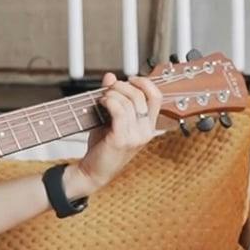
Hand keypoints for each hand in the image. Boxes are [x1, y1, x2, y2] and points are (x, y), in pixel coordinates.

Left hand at [71, 72, 161, 195]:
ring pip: (129, 102)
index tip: (129, 80)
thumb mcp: (110, 119)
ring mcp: (136, 137)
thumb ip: (113, 98)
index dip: (145, 83)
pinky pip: (119, 111)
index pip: (156, 97)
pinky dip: (109, 101)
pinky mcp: (122, 140)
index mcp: (148, 127)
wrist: (92, 172)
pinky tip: (102, 102)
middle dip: (123, 86)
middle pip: (141, 96)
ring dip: (113, 93)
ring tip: (103, 97)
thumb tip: (110, 77)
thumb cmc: (102, 147)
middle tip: (109, 89)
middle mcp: (146, 132)